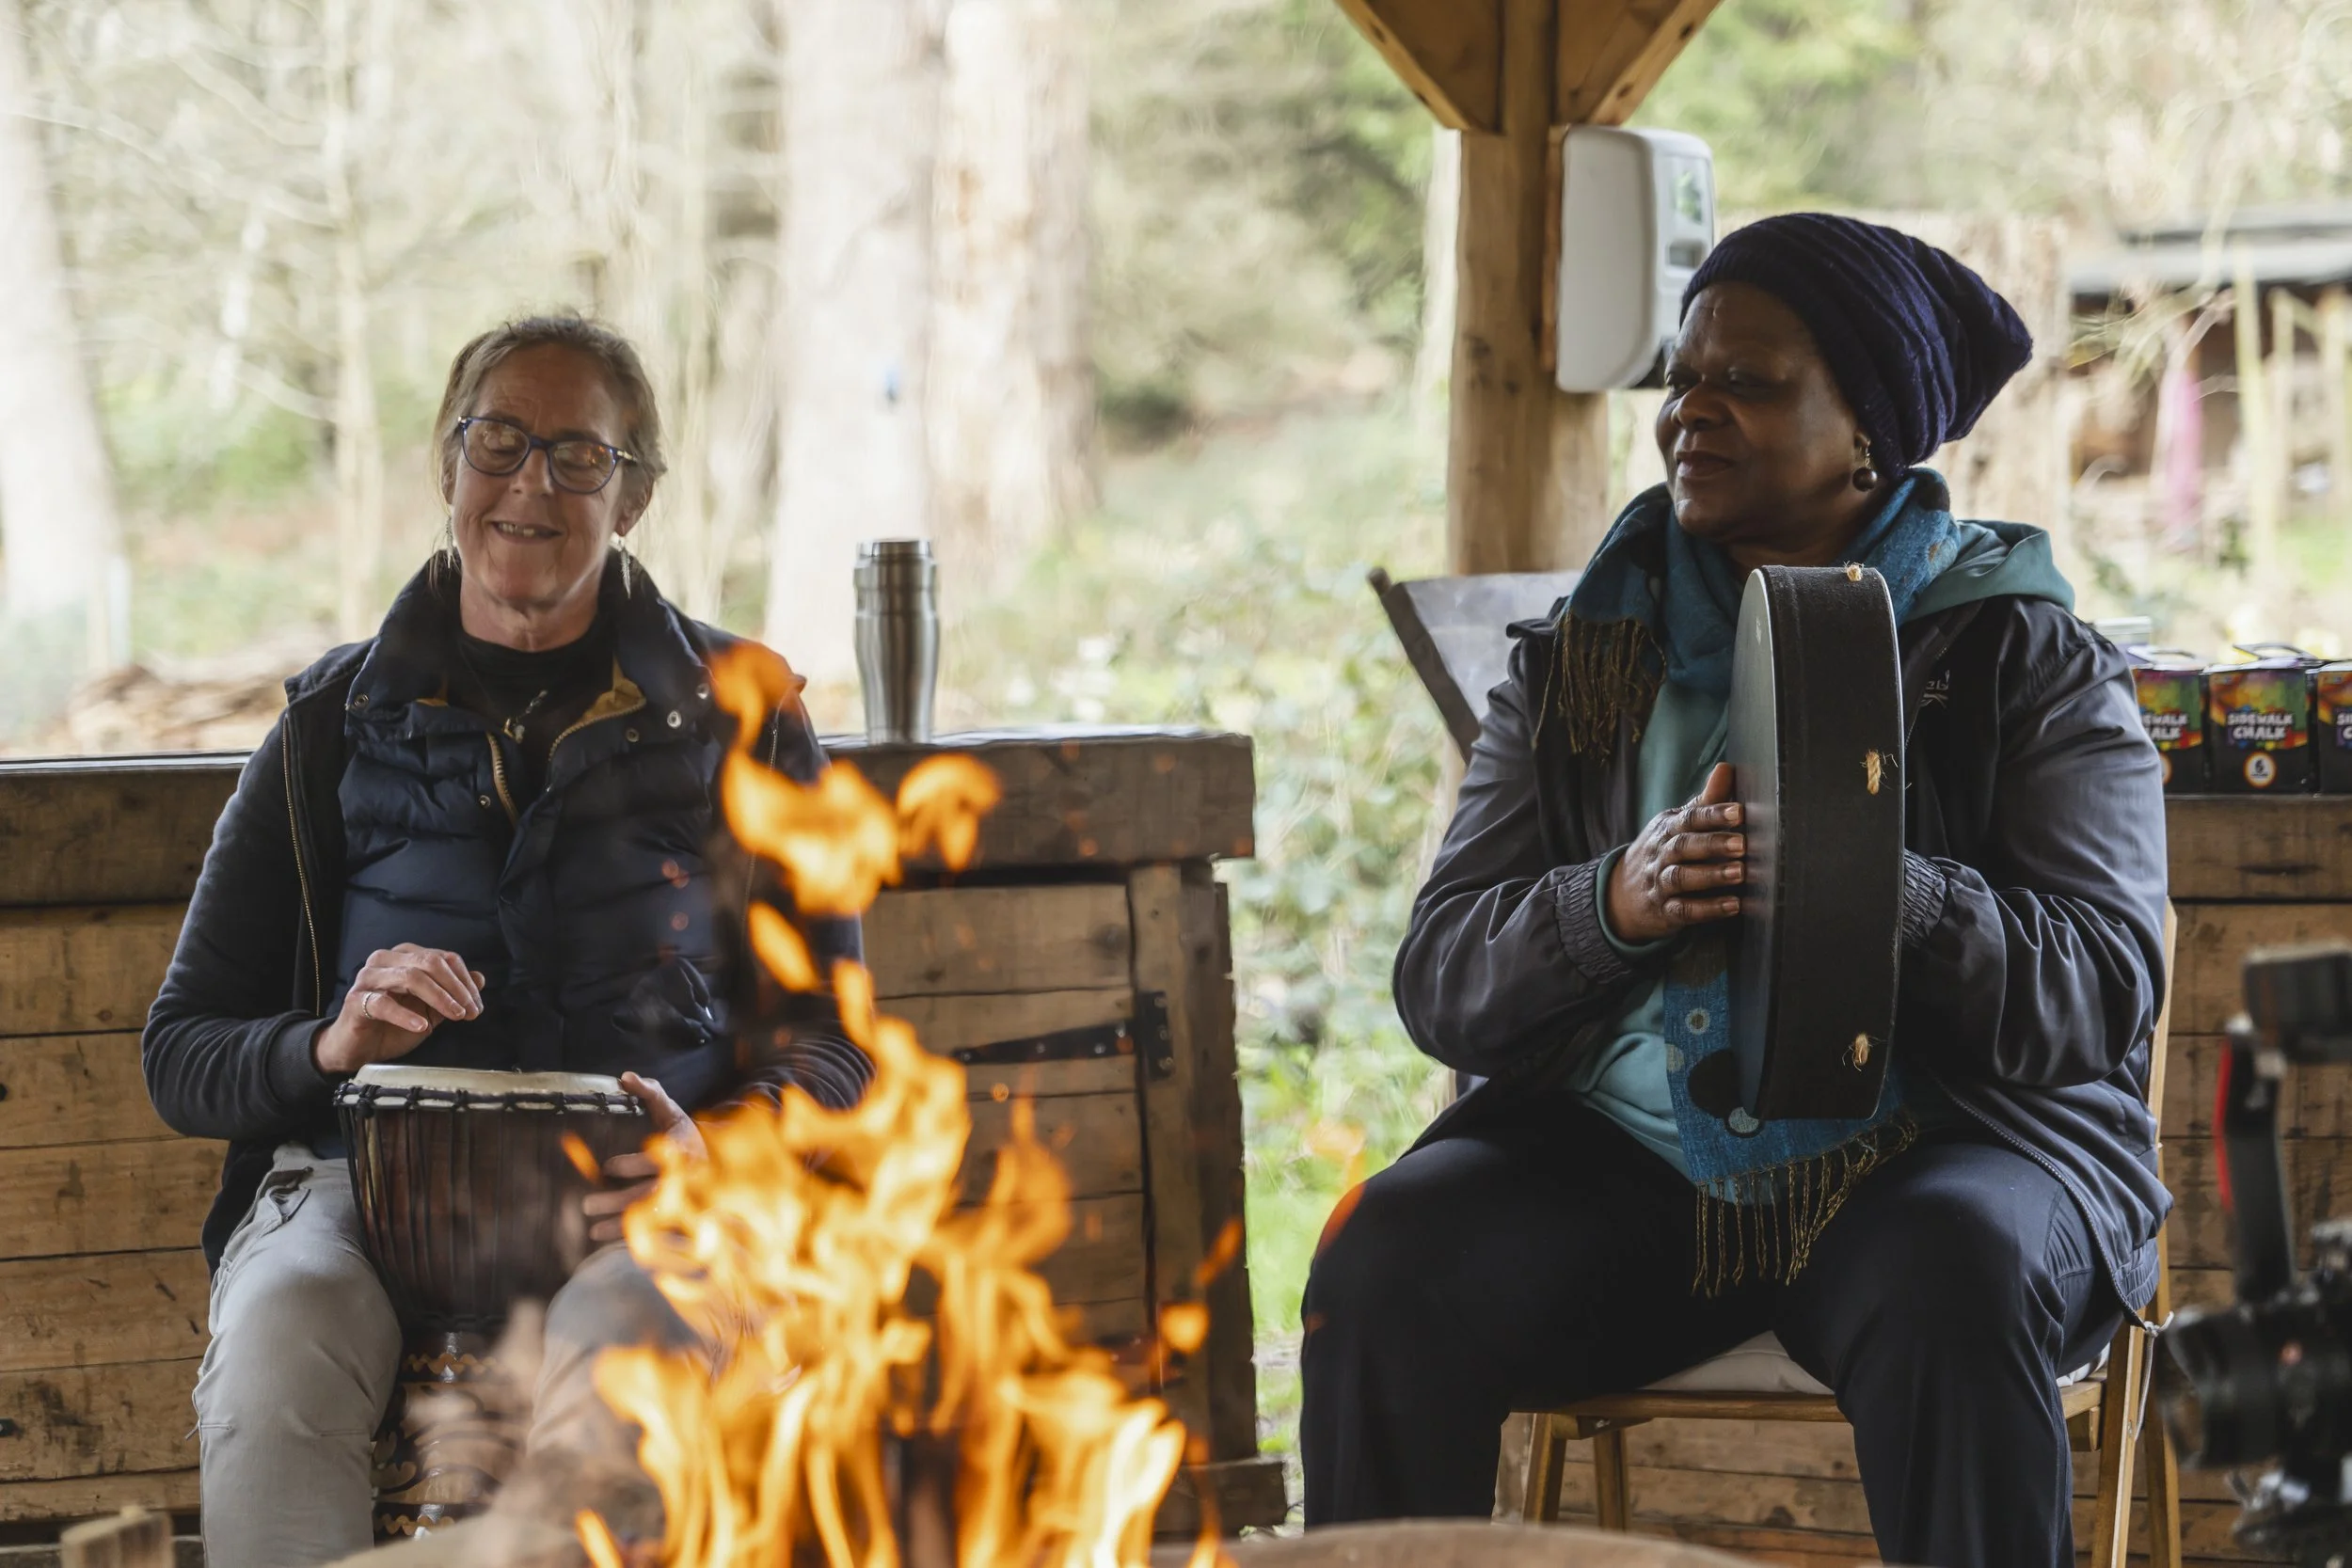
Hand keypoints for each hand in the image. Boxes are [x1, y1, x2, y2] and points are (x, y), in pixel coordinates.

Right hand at [313, 945, 484, 1075]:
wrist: (358, 1049)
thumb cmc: (393, 1025)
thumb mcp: (430, 1009)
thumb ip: (452, 993)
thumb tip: (480, 979)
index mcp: (405, 956)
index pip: (443, 958)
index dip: (465, 981)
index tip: (477, 1005)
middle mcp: (386, 959)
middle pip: (430, 962)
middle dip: (456, 988)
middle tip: (470, 1012)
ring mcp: (369, 978)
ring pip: (410, 976)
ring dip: (439, 997)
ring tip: (455, 1016)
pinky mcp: (356, 1000)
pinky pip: (383, 1003)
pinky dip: (406, 1015)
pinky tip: (421, 1026)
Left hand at [585, 1072, 707, 1244]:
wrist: (716, 1164)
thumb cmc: (685, 1135)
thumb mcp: (671, 1111)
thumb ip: (650, 1092)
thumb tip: (624, 1077)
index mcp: (682, 1150)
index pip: (657, 1160)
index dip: (633, 1165)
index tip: (609, 1166)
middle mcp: (684, 1179)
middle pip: (649, 1193)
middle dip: (617, 1200)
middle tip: (587, 1203)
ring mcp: (684, 1202)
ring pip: (650, 1217)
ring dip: (620, 1225)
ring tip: (592, 1229)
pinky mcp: (681, 1218)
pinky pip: (655, 1232)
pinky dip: (632, 1238)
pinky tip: (608, 1238)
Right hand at [1604, 762, 1745, 944]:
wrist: (1621, 893)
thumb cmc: (1662, 852)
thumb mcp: (1677, 824)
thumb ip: (1705, 802)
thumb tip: (1727, 768)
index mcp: (1667, 828)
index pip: (1690, 818)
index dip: (1714, 814)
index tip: (1739, 812)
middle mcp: (1661, 854)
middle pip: (1684, 846)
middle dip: (1713, 844)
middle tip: (1743, 844)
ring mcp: (1660, 883)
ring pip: (1682, 877)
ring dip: (1711, 876)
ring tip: (1740, 873)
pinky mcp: (1664, 911)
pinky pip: (1683, 910)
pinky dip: (1707, 909)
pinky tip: (1732, 906)